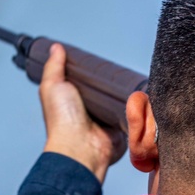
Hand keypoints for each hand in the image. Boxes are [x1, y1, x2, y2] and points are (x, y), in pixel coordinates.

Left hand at [40, 44, 127, 182]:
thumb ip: (53, 67)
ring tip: (133, 77)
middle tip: (119, 68)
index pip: (85, 84)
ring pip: (120, 101)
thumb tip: (55, 47)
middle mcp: (90, 112)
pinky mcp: (122, 128)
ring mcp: (107, 120)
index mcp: (74, 102)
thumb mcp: (53, 86)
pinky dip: (137, 106)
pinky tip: (142, 94)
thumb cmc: (62, 119)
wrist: (81, 147)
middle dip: (111, 82)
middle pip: (104, 91)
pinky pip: (133, 114)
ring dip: (126, 93)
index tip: (100, 61)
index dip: (91, 73)